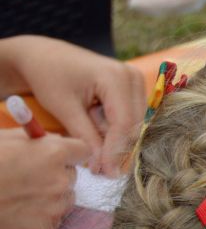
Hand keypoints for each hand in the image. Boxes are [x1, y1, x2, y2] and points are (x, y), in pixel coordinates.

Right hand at [0, 130, 88, 228]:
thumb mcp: (6, 139)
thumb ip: (35, 140)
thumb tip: (53, 141)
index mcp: (54, 153)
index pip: (83, 150)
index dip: (70, 153)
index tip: (61, 157)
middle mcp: (61, 180)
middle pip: (72, 177)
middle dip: (56, 175)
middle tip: (30, 178)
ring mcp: (54, 207)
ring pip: (65, 200)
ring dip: (51, 197)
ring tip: (21, 196)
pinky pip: (51, 220)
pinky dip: (39, 217)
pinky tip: (18, 211)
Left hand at [3, 36, 145, 176]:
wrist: (46, 56)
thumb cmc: (50, 76)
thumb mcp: (64, 108)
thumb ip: (86, 137)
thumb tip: (101, 166)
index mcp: (115, 77)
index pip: (124, 122)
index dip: (115, 150)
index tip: (105, 172)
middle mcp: (132, 76)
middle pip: (134, 124)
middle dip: (116, 147)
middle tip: (98, 168)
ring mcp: (135, 80)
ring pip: (134, 123)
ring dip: (115, 138)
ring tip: (92, 144)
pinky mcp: (133, 87)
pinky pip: (130, 116)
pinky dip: (114, 129)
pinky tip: (97, 130)